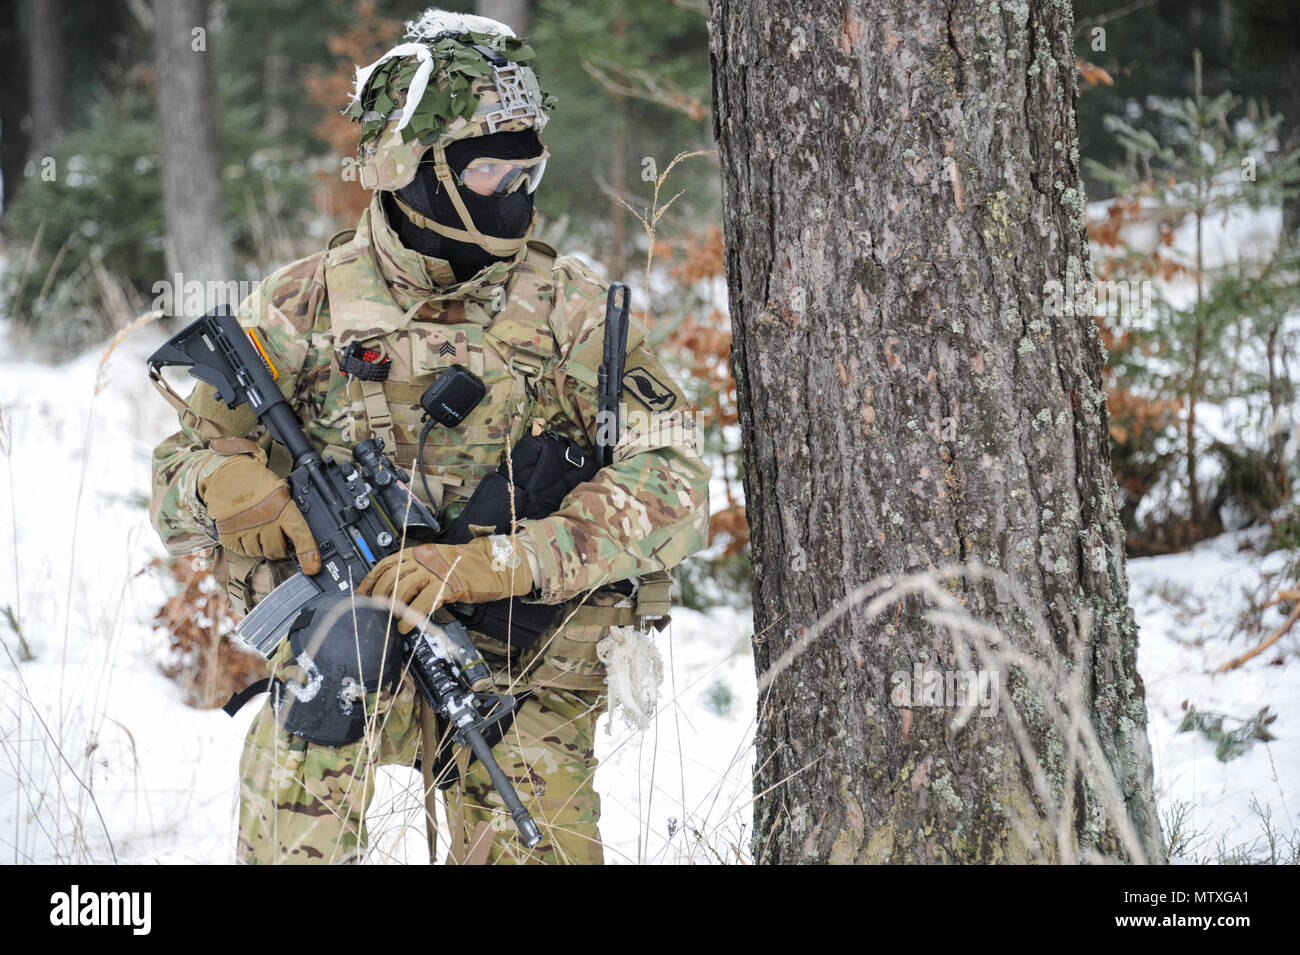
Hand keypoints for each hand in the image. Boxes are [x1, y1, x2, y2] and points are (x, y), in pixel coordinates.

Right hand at [197, 438, 320, 574]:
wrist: (228, 472)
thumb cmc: (258, 483)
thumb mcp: (282, 493)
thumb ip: (290, 513)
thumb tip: (300, 539)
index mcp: (283, 508)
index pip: (301, 535)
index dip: (309, 554)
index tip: (312, 567)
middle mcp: (265, 520)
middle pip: (277, 551)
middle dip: (280, 549)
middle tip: (278, 539)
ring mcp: (245, 527)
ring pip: (258, 553)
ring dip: (261, 547)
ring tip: (260, 532)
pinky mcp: (227, 532)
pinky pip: (240, 551)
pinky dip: (244, 546)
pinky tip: (246, 533)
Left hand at [357, 535, 532, 633]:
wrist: (492, 565)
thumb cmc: (465, 566)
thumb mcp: (436, 562)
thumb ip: (417, 570)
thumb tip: (393, 588)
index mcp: (419, 551)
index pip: (387, 563)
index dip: (372, 579)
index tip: (362, 592)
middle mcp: (425, 558)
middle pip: (392, 576)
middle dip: (379, 595)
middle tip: (374, 610)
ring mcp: (436, 571)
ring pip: (404, 588)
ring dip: (393, 607)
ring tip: (390, 621)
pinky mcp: (448, 585)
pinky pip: (423, 602)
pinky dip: (411, 616)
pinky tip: (406, 627)